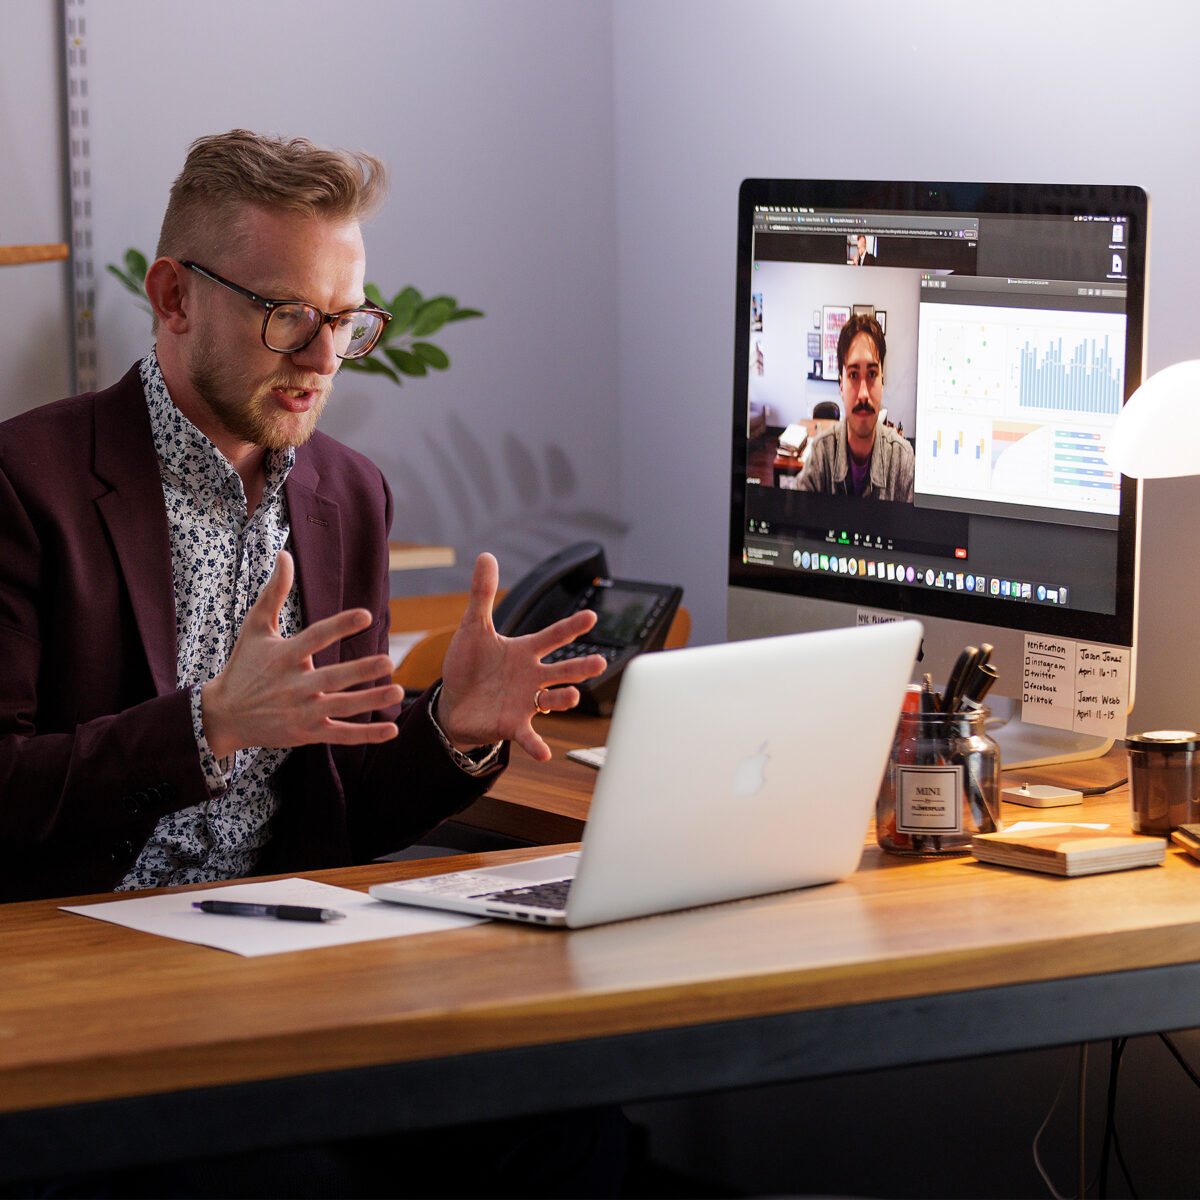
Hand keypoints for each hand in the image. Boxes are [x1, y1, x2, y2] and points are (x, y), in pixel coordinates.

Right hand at [200, 550, 402, 759]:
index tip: (366, 615)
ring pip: (340, 707)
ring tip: (396, 690)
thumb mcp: (254, 627)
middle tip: (388, 661)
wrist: (224, 715)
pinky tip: (391, 730)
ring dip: (369, 701)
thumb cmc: (243, 665)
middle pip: (331, 677)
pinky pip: (340, 735)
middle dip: (360, 671)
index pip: (316, 638)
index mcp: (284, 656)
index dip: (340, 626)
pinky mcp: (307, 733)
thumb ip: (275, 592)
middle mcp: (293, 685)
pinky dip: (366, 735)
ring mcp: (302, 711)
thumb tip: (286, 554)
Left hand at [436, 553, 607, 761]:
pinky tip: (544, 754)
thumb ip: (482, 594)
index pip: (553, 636)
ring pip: (552, 700)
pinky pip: (529, 735)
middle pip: (562, 670)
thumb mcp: (473, 627)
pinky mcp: (513, 725)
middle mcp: (532, 677)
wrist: (453, 704)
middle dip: (581, 667)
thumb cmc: (469, 666)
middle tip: (600, 662)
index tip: (591, 616)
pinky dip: (536, 744)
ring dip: (564, 699)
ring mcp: (525, 702)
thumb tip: (486, 556)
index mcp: (525, 651)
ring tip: (574, 696)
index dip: (571, 627)